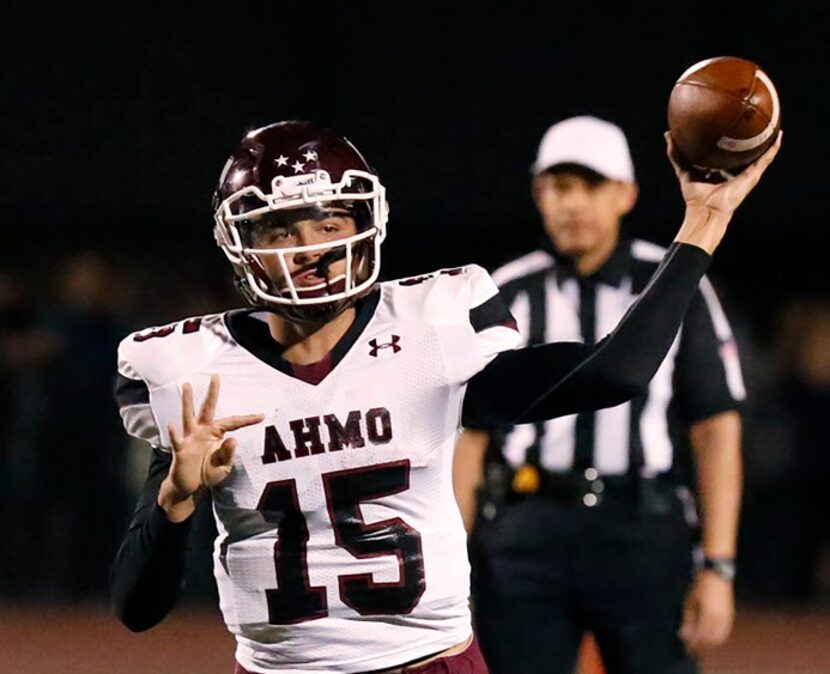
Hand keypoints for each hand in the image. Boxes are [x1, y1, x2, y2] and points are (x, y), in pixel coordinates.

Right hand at [158, 375, 263, 520]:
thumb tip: (233, 439)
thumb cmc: (206, 473)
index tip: (262, 415)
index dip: (247, 419)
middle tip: (216, 376)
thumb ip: (228, 454)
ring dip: (188, 401)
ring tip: (187, 386)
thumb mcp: (223, 466)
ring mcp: (190, 438)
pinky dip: (173, 432)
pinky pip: (177, 440)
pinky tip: (172, 424)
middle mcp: (202, 431)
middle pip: (208, 408)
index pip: (234, 423)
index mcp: (216, 433)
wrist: (189, 486)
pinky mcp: (181, 450)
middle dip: (212, 392)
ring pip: (189, 416)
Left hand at [668, 130, 781, 253]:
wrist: (706, 211)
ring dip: (765, 141)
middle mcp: (734, 172)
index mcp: (719, 172)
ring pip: (758, 155)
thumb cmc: (695, 196)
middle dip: (746, 138)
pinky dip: (773, 148)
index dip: (724, 141)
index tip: (724, 126)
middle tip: (750, 120)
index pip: (723, 154)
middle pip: (742, 152)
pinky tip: (778, 135)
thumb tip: (668, 135)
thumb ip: (676, 155)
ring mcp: (745, 174)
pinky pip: (765, 159)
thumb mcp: (684, 171)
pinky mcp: (752, 176)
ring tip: (771, 124)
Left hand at [679, 570, 734, 652]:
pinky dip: (715, 638)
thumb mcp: (690, 602)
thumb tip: (683, 636)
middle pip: (711, 641)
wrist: (715, 575)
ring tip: (697, 642)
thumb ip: (688, 621)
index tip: (686, 647)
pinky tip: (707, 636)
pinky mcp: (730, 616)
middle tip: (690, 647)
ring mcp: (727, 618)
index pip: (701, 637)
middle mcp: (720, 618)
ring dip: (708, 643)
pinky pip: (723, 632)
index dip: (694, 644)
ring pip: (719, 639)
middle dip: (701, 646)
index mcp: (709, 615)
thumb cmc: (699, 588)